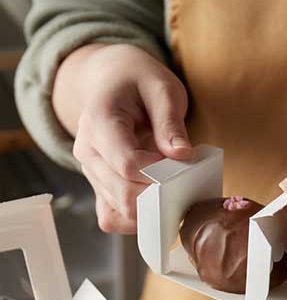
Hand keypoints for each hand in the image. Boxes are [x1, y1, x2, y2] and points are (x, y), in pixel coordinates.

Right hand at [53, 43, 191, 233]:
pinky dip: (137, 218)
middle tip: (186, 181)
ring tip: (174, 189)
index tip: (182, 164)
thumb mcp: (162, 89)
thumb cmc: (138, 81)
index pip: (128, 164)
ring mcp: (91, 173)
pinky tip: (158, 204)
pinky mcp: (99, 186)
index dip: (160, 174)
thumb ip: (170, 123)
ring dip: (153, 208)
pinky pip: (111, 217)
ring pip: (120, 210)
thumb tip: (181, 156)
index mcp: (99, 122)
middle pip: (124, 194)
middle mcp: (88, 152)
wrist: (111, 81)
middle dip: (161, 195)